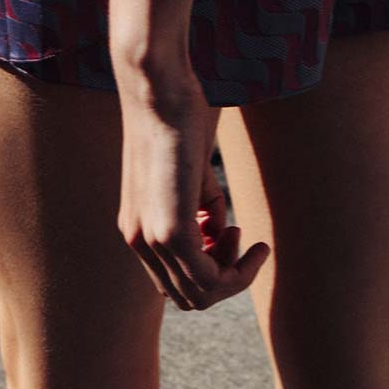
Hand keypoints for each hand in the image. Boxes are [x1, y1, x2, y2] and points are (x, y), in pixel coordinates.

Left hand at [115, 61, 267, 310]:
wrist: (157, 92)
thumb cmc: (177, 122)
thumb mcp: (191, 175)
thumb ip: (203, 208)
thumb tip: (219, 233)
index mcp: (139, 229)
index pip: (175, 282)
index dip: (212, 271)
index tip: (232, 234)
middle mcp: (138, 240)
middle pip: (187, 296)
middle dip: (226, 280)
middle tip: (240, 237)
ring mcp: (151, 238)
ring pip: (198, 294)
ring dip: (234, 276)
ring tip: (242, 234)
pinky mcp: (168, 229)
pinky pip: (206, 277)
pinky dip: (237, 270)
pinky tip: (250, 240)